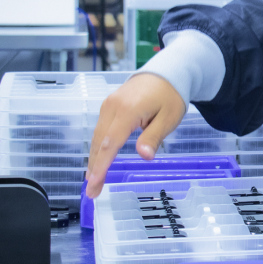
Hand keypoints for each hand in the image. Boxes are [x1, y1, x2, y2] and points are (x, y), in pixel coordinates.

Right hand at [85, 73, 185, 197]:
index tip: (94, 184)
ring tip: (92, 181)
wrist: (167, 72)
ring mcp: (109, 104)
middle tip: (92, 191)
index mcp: (128, 110)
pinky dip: (98, 146)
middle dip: (94, 168)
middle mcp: (112, 106)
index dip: (101, 166)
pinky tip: (97, 160)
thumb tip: (144, 156)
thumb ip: (154, 137)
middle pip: (98, 142)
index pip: (110, 143)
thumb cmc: (170, 95)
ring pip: (96, 136)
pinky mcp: (109, 105)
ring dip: (94, 158)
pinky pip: (100, 128)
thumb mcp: (169, 118)